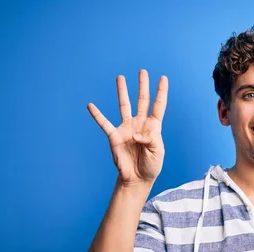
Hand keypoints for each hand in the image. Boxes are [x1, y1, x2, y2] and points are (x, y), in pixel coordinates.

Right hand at [87, 69, 167, 186]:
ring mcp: (126, 128)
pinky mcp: (114, 136)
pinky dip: (97, 115)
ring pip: (124, 106)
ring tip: (120, 77)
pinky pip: (104, 123)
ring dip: (122, 92)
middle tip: (142, 71)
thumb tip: (136, 134)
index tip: (163, 78)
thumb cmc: (151, 165)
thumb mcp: (157, 153)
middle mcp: (140, 124)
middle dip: (143, 86)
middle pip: (142, 100)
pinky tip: (90, 105)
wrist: (137, 178)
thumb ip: (150, 140)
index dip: (161, 92)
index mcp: (153, 127)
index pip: (158, 106)